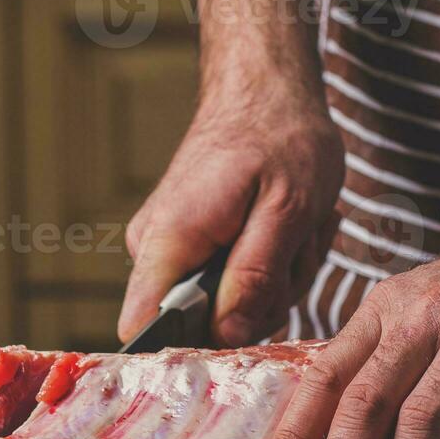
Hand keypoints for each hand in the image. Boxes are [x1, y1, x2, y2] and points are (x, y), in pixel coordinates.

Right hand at [118, 61, 343, 346]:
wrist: (265, 90)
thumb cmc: (280, 137)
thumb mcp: (287, 209)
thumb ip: (256, 275)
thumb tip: (226, 337)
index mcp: (169, 241)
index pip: (143, 328)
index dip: (195, 348)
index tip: (251, 322)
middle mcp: (157, 251)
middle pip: (206, 325)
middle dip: (267, 297)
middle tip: (296, 243)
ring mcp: (175, 251)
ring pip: (232, 307)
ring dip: (280, 276)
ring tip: (295, 225)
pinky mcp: (194, 249)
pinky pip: (236, 283)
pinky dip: (274, 263)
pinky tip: (287, 226)